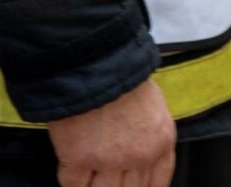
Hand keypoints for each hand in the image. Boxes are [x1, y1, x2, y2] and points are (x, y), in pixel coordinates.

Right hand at [48, 78, 172, 186]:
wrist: (91, 56)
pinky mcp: (79, 158)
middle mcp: (140, 156)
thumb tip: (136, 144)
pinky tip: (68, 166)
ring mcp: (109, 160)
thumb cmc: (118, 68)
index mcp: (161, 141)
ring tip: (84, 171)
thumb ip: (149, 129)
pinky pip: (72, 184)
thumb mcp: (150, 99)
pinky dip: (69, 179)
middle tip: (102, 174)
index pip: (157, 184)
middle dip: (114, 185)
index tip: (126, 183)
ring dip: (91, 184)